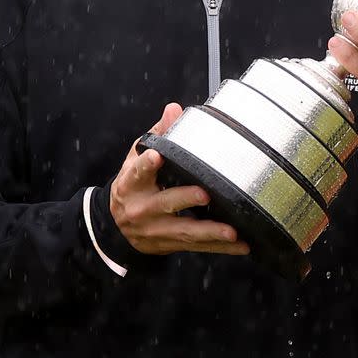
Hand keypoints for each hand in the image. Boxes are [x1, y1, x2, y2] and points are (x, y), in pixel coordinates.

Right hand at [109, 103, 249, 256]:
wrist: (116, 227)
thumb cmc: (132, 187)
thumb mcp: (135, 159)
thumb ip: (156, 135)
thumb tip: (173, 109)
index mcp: (132, 183)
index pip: (138, 172)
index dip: (146, 165)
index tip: (157, 156)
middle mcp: (142, 208)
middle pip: (165, 203)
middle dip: (185, 199)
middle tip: (205, 194)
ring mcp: (157, 230)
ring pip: (185, 232)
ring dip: (210, 232)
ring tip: (231, 231)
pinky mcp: (171, 244)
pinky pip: (197, 248)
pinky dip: (220, 248)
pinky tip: (241, 245)